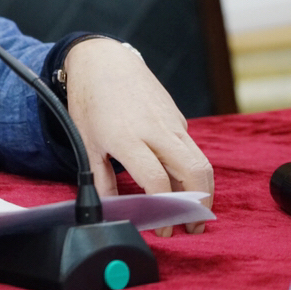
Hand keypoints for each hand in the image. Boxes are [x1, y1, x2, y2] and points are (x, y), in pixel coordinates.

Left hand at [63, 38, 213, 236]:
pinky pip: (192, 148)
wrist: (103, 61)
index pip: (157, 180)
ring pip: (201, 161)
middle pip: (194, 172)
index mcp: (128, 138)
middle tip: (192, 226)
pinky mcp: (178, 118)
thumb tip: (111, 208)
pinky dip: (193, 169)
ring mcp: (171, 123)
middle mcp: (155, 130)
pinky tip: (180, 182)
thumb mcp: (86, 141)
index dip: (164, 208)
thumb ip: (100, 178)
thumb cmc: (90, 101)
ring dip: (204, 190)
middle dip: (199, 204)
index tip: (163, 227)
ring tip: (194, 211)